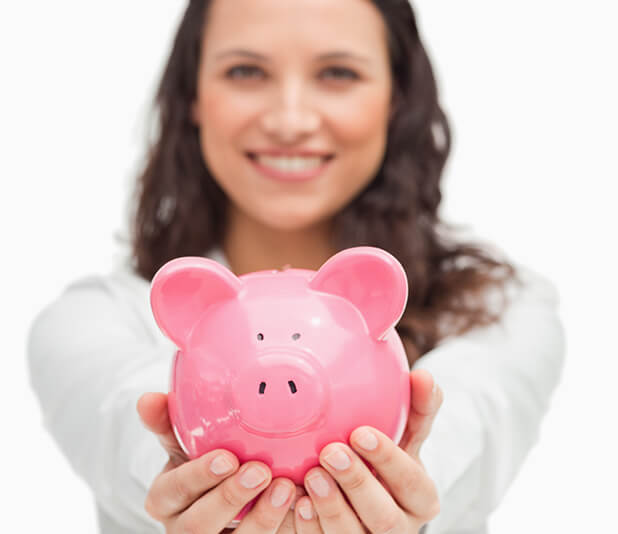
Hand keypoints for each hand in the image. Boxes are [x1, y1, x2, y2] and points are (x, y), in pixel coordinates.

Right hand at [137, 392, 304, 532]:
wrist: (220, 495)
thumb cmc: (200, 462)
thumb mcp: (182, 443)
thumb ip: (167, 422)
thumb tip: (146, 399)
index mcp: (165, 499)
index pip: (172, 490)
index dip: (198, 476)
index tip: (227, 457)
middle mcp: (182, 528)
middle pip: (198, 525)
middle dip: (229, 498)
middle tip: (260, 471)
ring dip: (260, 518)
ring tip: (286, 488)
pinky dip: (282, 528)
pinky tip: (300, 506)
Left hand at [293, 369, 442, 532]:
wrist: (365, 498)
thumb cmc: (386, 461)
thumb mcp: (406, 437)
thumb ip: (418, 409)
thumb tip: (424, 376)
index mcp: (420, 497)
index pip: (412, 482)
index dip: (388, 459)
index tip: (360, 432)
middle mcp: (399, 527)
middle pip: (383, 517)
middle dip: (356, 483)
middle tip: (330, 452)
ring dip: (331, 506)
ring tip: (311, 475)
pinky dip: (310, 526)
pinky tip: (297, 503)